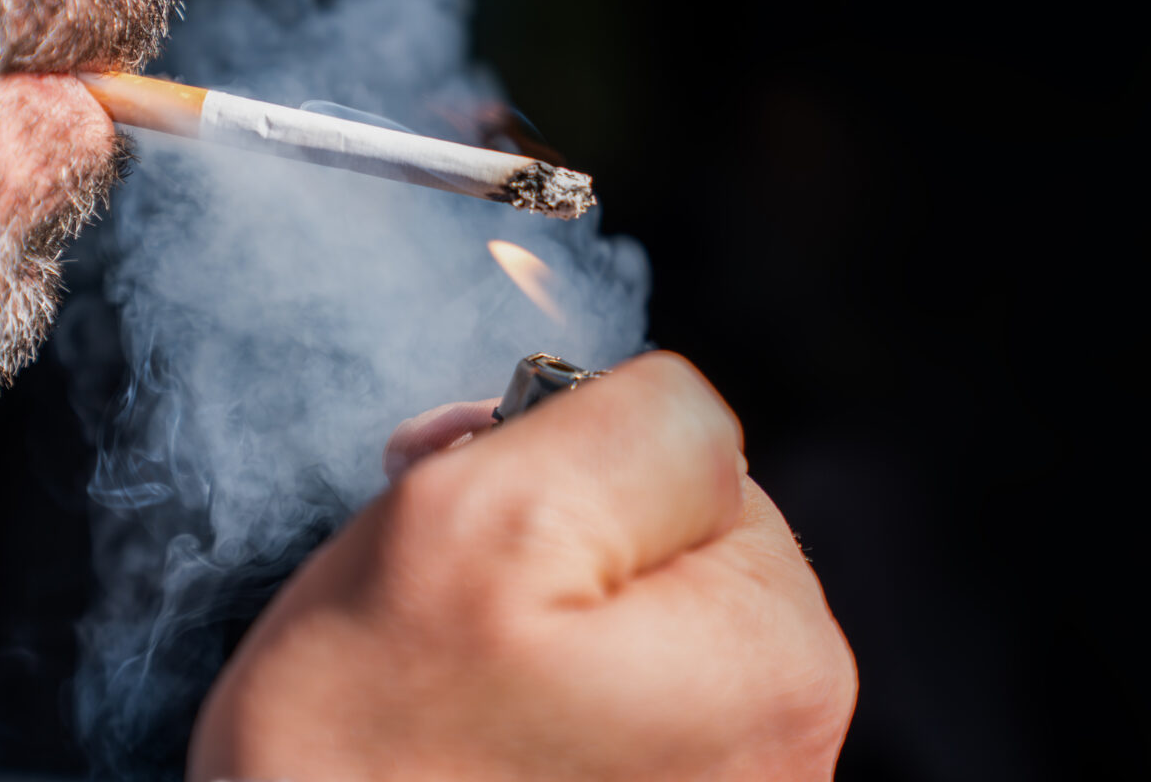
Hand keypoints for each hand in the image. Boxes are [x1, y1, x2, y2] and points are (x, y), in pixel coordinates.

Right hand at [189, 352, 856, 780]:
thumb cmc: (365, 763)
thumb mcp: (480, 521)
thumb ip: (628, 421)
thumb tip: (677, 404)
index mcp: (775, 654)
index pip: (691, 443)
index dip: (557, 447)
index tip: (461, 491)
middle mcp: (784, 744)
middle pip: (664, 535)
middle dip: (553, 532)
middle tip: (437, 591)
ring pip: (623, 616)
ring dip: (530, 613)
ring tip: (435, 675)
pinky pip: (600, 703)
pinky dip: (528, 695)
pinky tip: (459, 735)